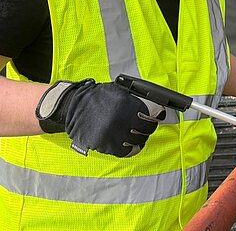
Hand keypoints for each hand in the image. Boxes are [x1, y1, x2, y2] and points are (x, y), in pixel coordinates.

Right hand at [35, 78, 165, 157]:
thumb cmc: (97, 97)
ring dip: (141, 137)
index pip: (154, 114)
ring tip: (135, 133)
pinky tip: (129, 142)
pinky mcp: (106, 146)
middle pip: (148, 128)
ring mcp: (114, 134)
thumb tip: (157, 104)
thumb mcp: (119, 90)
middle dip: (149, 125)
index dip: (158, 115)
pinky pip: (127, 151)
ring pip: (140, 140)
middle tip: (146, 124)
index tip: (158, 115)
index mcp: (127, 104)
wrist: (72, 108)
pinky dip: (131, 148)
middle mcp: (122, 119)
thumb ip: (137, 97)